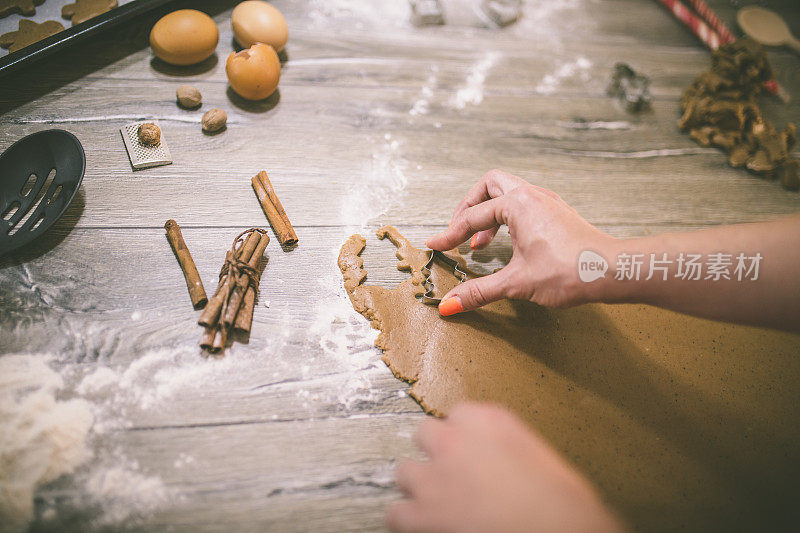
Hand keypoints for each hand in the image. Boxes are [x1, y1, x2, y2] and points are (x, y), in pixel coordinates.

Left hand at [385, 403, 624, 532]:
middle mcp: (454, 440)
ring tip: (435, 504)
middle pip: (425, 435)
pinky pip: (395, 513)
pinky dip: (406, 522)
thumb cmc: (562, 503)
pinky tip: (422, 528)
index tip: (473, 452)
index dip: (464, 437)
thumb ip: (507, 448)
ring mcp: (434, 477)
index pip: (459, 415)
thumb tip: (500, 462)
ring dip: (418, 486)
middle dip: (435, 454)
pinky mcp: (422, 514)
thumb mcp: (540, 456)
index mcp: (486, 419)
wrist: (556, 532)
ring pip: (404, 472)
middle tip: (453, 476)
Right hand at [426, 170, 612, 313]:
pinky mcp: (558, 213)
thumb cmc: (571, 271)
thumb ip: (479, 292)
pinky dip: (507, 219)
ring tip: (480, 244)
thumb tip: (450, 305)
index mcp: (518, 204)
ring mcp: (548, 202)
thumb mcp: (518, 282)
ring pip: (508, 192)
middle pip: (489, 186)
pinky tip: (507, 243)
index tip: (434, 245)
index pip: (473, 217)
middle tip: (459, 233)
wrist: (614, 271)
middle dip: (469, 208)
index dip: (450, 234)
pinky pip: (523, 204)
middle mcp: (532, 195)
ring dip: (489, 213)